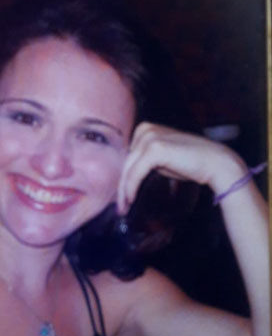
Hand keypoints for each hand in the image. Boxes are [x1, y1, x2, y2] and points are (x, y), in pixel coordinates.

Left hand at [117, 122, 245, 213]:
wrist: (215, 163)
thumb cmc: (190, 163)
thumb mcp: (162, 159)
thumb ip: (144, 161)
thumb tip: (126, 176)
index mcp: (145, 129)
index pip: (126, 156)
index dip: (121, 177)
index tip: (120, 195)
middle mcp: (145, 130)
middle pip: (125, 162)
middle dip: (120, 185)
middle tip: (119, 205)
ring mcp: (150, 137)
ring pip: (128, 168)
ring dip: (123, 190)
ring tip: (123, 207)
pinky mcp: (155, 149)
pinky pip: (136, 172)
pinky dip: (131, 187)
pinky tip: (131, 198)